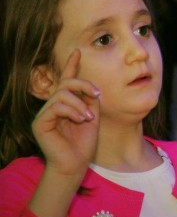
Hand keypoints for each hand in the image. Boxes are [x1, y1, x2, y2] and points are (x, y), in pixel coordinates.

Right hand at [31, 50, 100, 176]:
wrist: (75, 164)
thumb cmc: (84, 142)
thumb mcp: (92, 116)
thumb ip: (90, 99)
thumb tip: (89, 87)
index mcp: (65, 104)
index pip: (66, 81)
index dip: (72, 66)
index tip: (77, 52)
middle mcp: (52, 106)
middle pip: (65, 83)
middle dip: (83, 85)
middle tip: (97, 95)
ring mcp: (44, 114)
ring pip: (62, 94)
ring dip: (79, 103)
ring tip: (88, 117)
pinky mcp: (39, 123)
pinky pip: (57, 106)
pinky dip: (72, 110)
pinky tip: (81, 120)